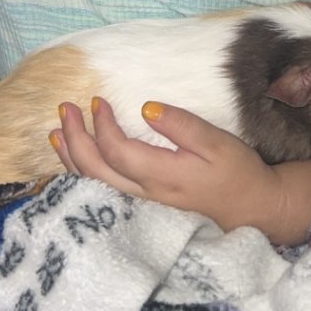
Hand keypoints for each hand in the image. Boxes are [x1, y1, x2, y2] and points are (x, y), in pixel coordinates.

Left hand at [49, 97, 310, 245]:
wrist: (252, 210)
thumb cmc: (237, 173)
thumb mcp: (217, 143)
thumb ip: (182, 125)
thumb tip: (146, 108)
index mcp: (161, 175)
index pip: (116, 149)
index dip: (100, 125)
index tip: (98, 100)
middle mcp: (144, 193)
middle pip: (94, 169)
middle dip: (74, 138)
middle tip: (65, 108)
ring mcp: (141, 203)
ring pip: (93, 184)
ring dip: (71, 157)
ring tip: (57, 131)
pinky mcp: (143, 206)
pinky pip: (102, 190)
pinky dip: (83, 173)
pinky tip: (76, 160)